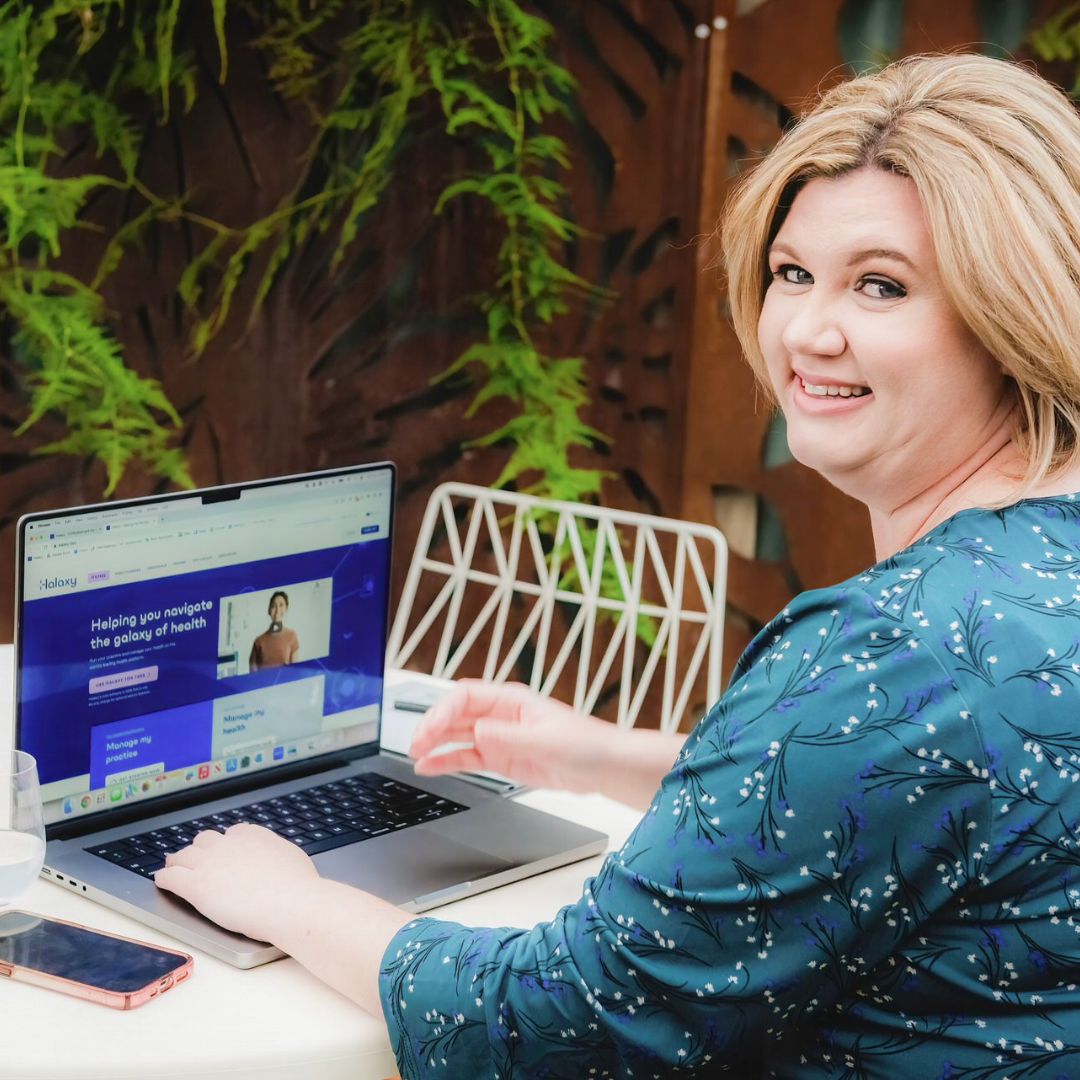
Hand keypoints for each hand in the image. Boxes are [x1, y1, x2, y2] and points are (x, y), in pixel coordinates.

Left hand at [154, 824, 318, 943]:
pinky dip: (164, 877)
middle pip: (204, 841)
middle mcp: (228, 844)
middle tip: (195, 859)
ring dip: (178, 861)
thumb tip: (276, 858)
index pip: (231, 833)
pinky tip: (161, 881)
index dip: (225, 845)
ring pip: (184, 856)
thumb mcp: (290, 856)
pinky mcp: (196, 885)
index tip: (224, 853)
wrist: (290, 902)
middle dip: (200, 850)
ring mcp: (209, 863)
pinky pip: (171, 877)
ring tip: (172, 867)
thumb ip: (274, 853)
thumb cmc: (297, 886)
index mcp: (252, 835)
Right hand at [409, 680, 615, 792]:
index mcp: (511, 700)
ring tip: (414, 755)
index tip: (429, 729)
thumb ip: (508, 736)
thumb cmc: (584, 744)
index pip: (465, 696)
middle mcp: (501, 715)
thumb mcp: (545, 740)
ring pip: (457, 735)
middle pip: (455, 714)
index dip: (442, 711)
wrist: (603, 767)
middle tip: (415, 744)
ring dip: (435, 743)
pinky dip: (446, 761)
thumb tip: (478, 730)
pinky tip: (429, 766)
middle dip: (432, 726)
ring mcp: (499, 737)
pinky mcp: (501, 757)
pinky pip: (467, 756)